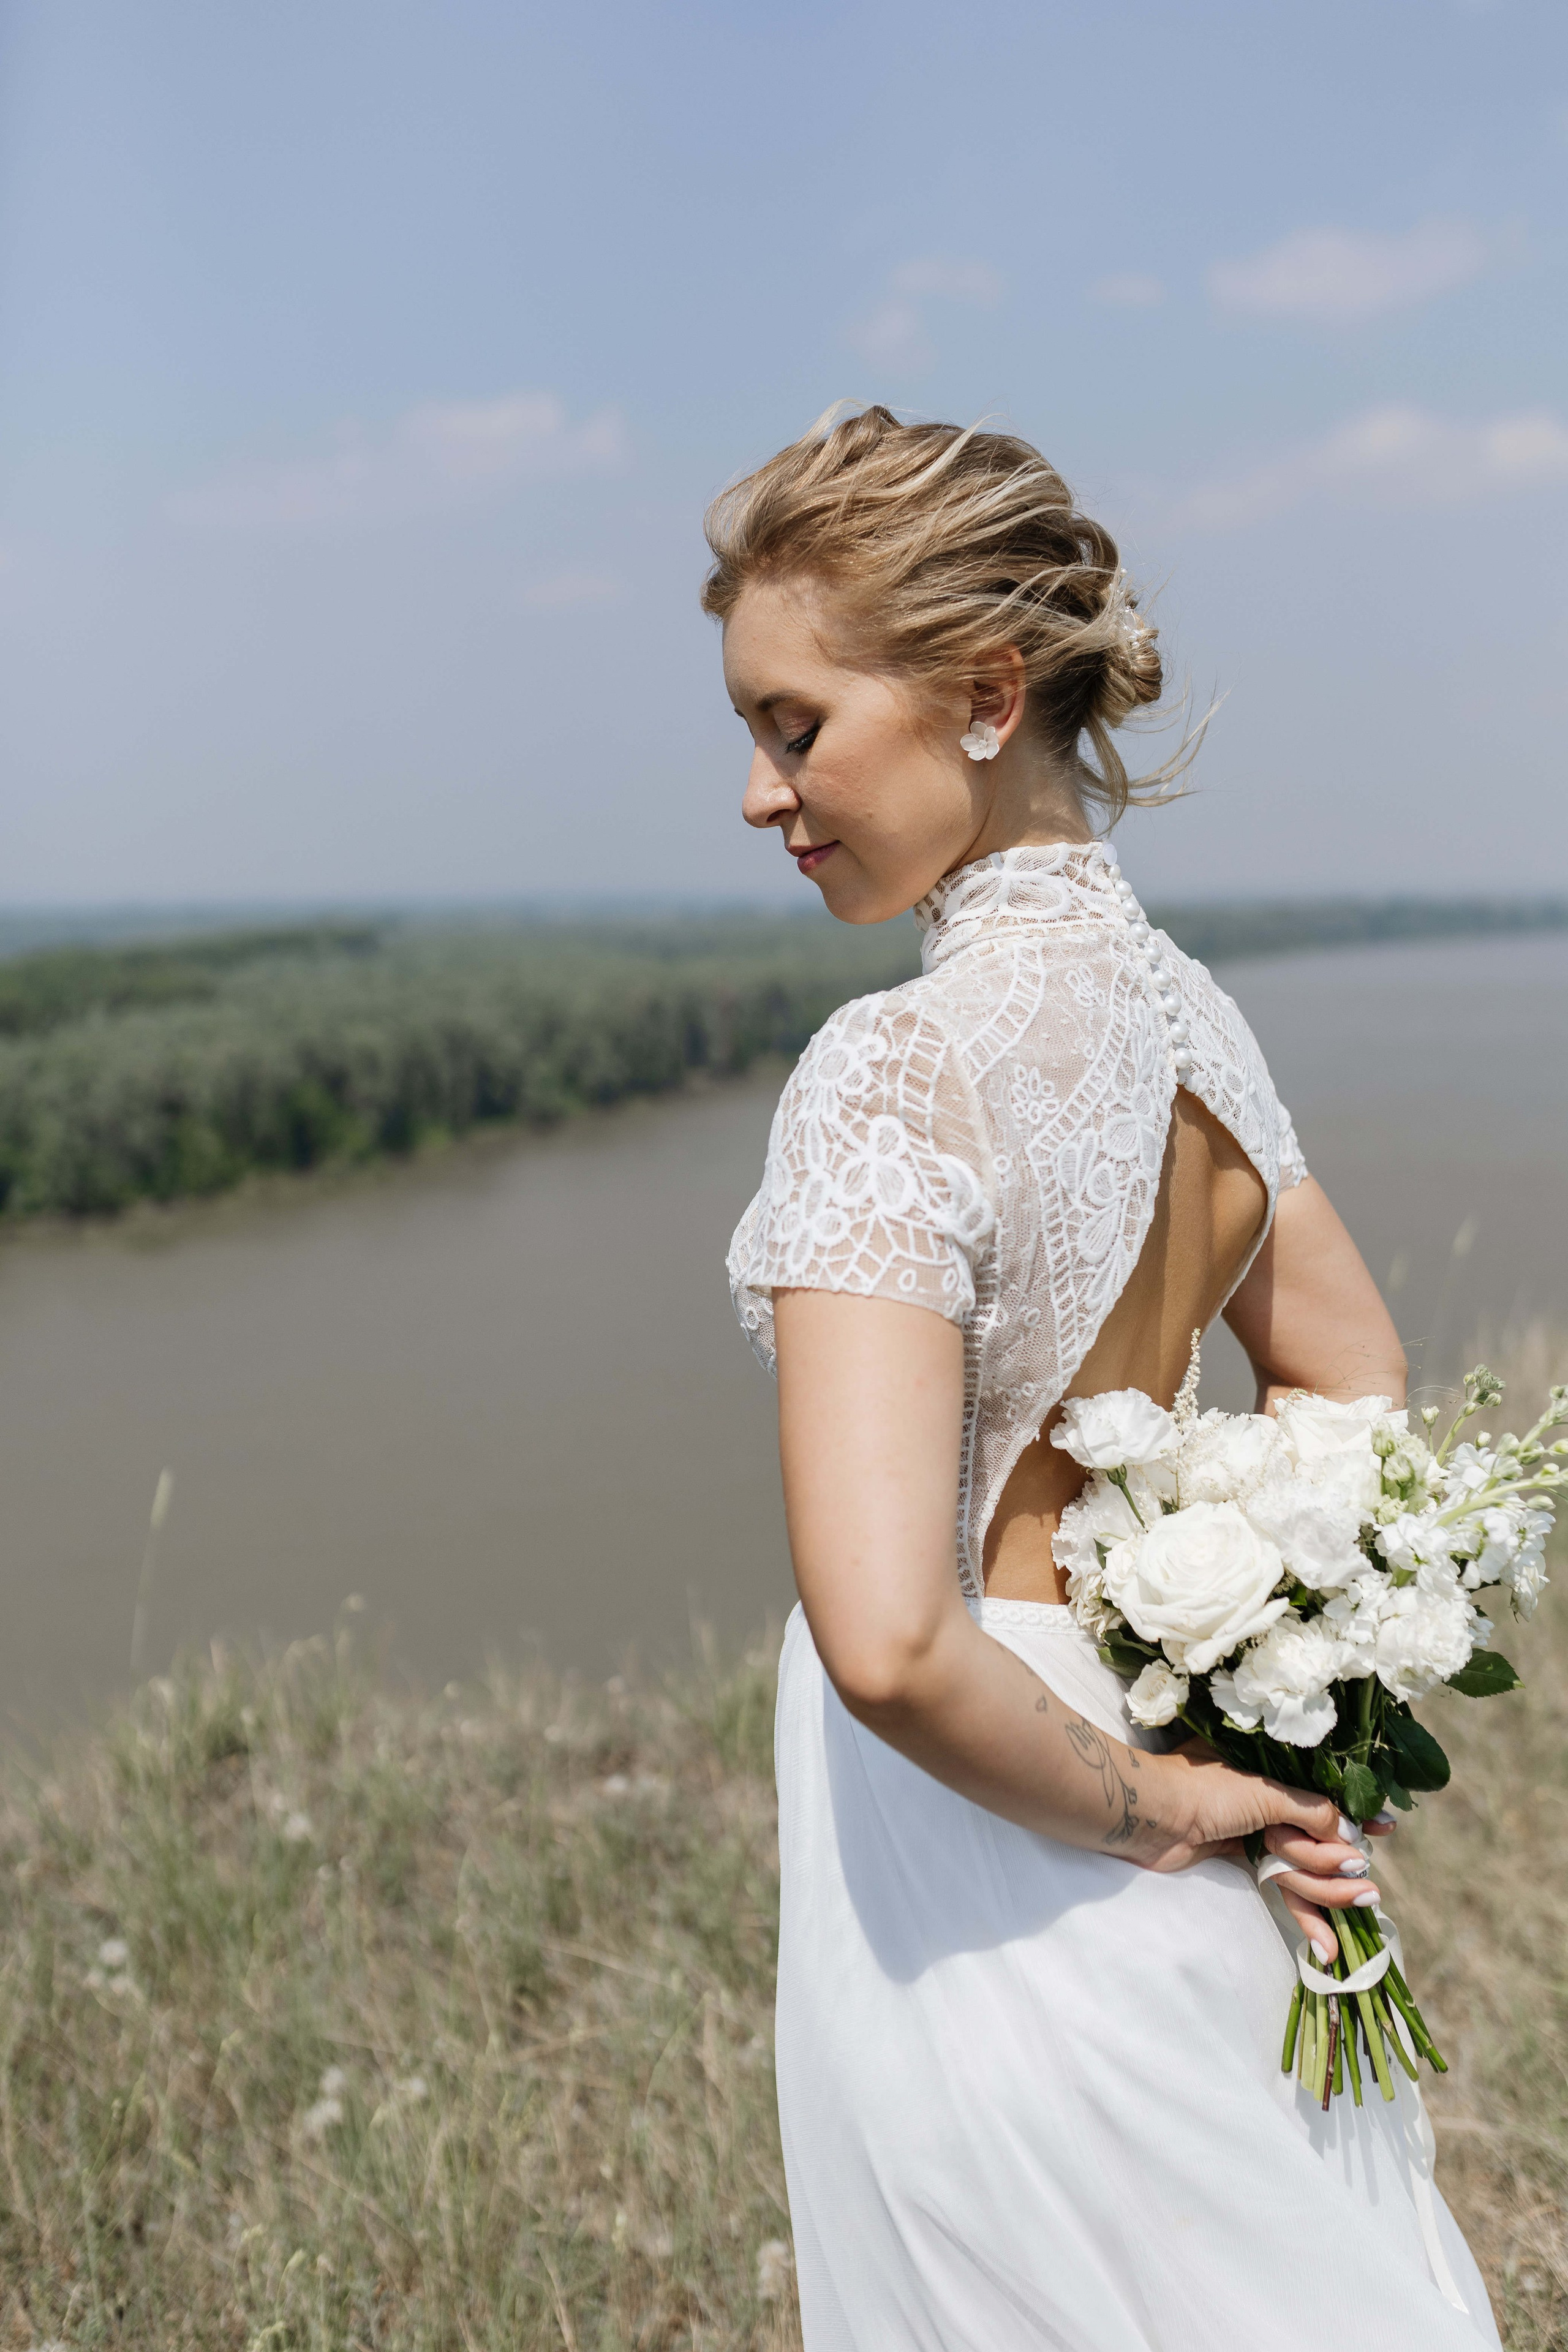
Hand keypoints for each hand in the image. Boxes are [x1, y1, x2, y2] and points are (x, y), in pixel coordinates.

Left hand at [1142, 1740, 1390, 1959]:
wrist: (1148, 1814)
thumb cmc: (1202, 1789)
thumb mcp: (1264, 1791)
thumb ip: (1309, 1811)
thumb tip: (1349, 1829)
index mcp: (1275, 1773)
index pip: (1326, 1795)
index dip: (1357, 1814)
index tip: (1387, 1828)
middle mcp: (1270, 1802)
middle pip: (1319, 1840)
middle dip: (1339, 1866)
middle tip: (1365, 1889)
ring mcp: (1258, 1835)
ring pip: (1304, 1870)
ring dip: (1329, 1892)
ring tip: (1358, 1904)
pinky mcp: (1245, 1865)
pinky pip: (1283, 1890)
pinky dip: (1304, 1915)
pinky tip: (1327, 1948)